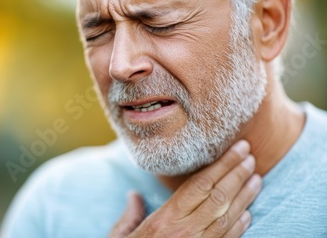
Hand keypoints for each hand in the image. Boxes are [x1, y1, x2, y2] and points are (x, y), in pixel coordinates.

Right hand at [110, 140, 261, 237]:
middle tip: (251, 155)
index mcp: (164, 219)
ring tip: (257, 178)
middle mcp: (184, 231)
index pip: (200, 185)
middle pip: (218, 197)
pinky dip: (240, 226)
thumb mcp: (120, 236)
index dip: (222, 165)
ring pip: (227, 217)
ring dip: (245, 197)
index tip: (237, 149)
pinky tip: (248, 213)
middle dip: (237, 174)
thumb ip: (130, 214)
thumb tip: (134, 196)